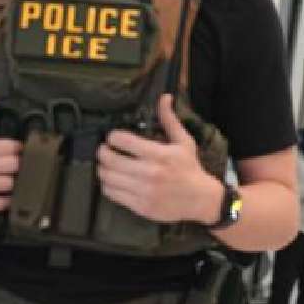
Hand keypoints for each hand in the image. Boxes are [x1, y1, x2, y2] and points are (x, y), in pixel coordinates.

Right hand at [0, 94, 20, 211]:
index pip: (8, 146)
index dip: (18, 147)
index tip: (18, 149)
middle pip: (13, 165)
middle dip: (19, 163)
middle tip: (18, 164)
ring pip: (9, 184)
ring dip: (15, 181)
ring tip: (13, 177)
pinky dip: (7, 199)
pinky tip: (5, 192)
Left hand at [97, 94, 221, 223]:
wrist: (200, 199)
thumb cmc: (190, 169)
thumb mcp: (184, 142)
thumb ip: (169, 120)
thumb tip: (164, 98)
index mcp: (158, 154)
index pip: (122, 140)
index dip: (112, 137)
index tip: (113, 138)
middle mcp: (149, 172)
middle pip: (109, 159)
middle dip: (102, 152)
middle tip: (105, 150)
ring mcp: (143, 191)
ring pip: (107, 177)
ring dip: (102, 169)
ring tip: (107, 165)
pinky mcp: (140, 205)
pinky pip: (112, 193)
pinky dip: (108, 185)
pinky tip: (113, 180)